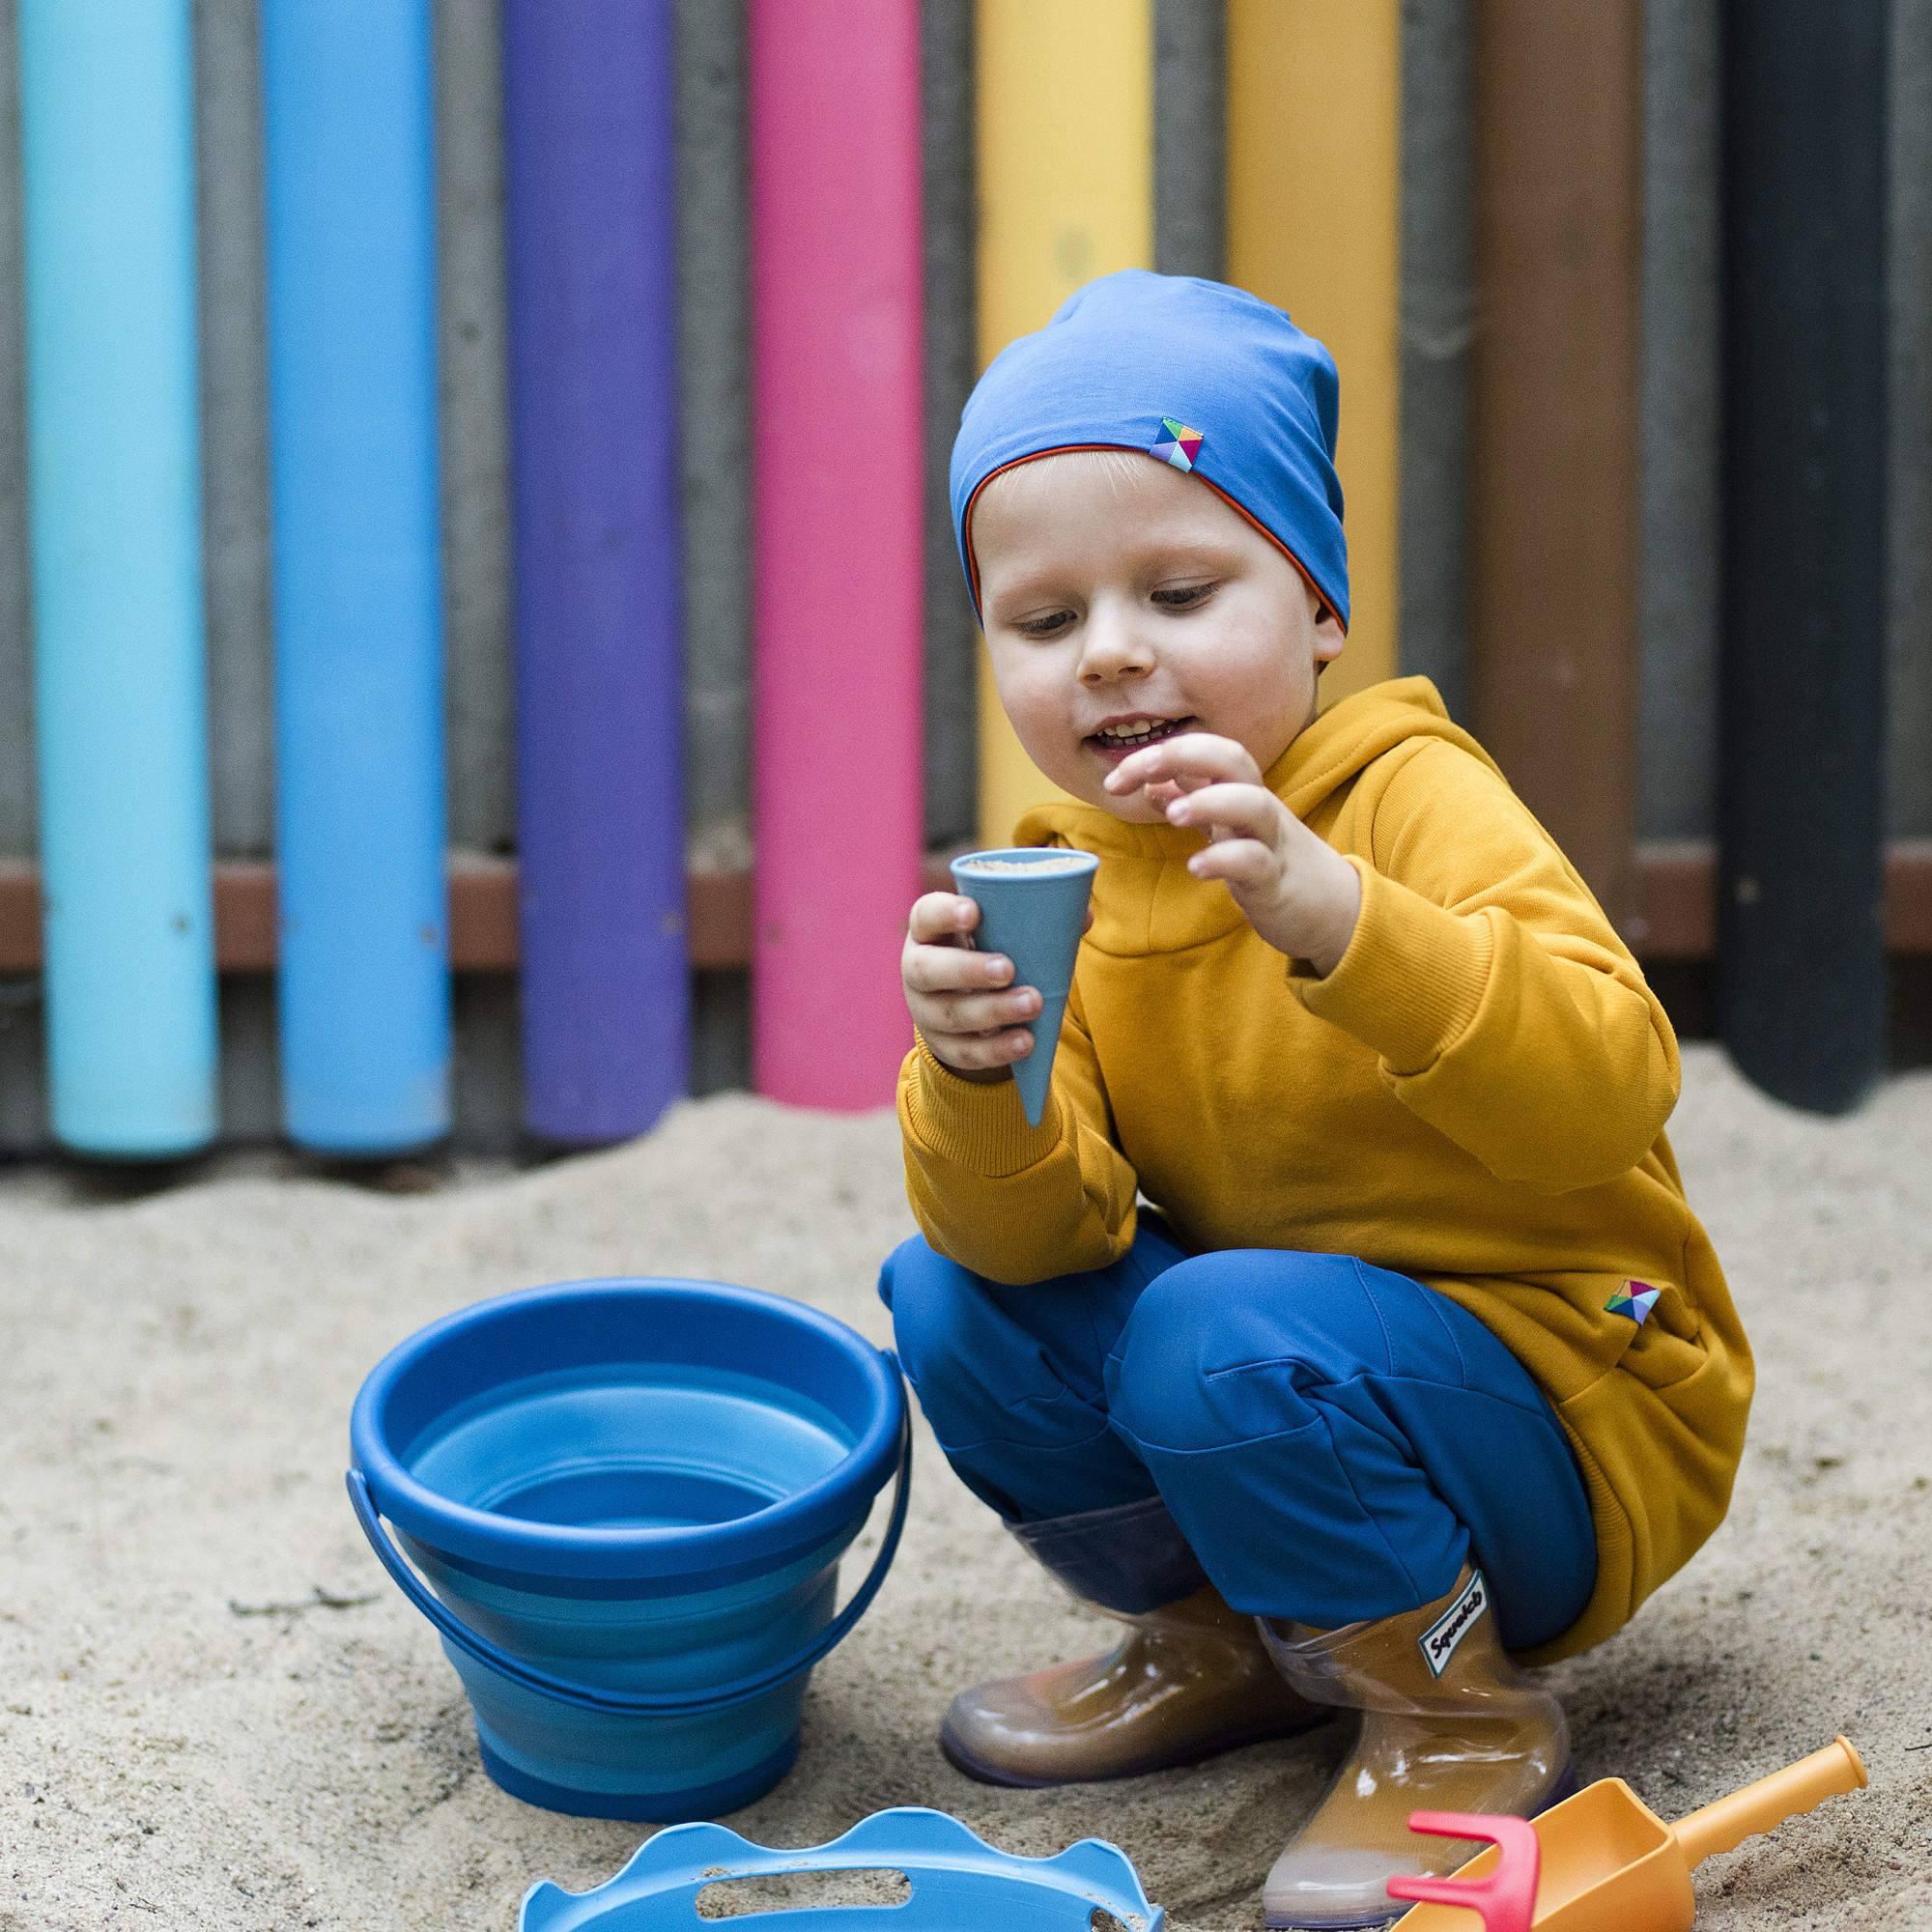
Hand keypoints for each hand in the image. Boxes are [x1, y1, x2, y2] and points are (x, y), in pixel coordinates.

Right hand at [901, 892, 1039, 1080]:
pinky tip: (1025, 1041)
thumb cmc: (989, 952)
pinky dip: (997, 1049)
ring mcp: (926, 1012)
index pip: (925, 916)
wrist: (971, 1005)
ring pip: (950, 1014)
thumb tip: (1083, 914)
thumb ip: (1037, 922)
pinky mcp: (944, 1046)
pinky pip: (966, 1051)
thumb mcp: (1002, 934)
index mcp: (929, 931)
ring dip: (993, 1010)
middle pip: (927, 970)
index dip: (944, 913)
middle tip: (1008, 969)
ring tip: (1033, 1004)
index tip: (974, 911)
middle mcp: (918, 970)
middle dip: (968, 970)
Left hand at [1103, 731, 1361, 972]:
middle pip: (1231, 757)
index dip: (1158, 754)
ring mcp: (1271, 841)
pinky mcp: (1277, 881)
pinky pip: (1254, 862)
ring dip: (1209, 802)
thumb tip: (1150, 783)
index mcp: (1240, 792)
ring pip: (1251, 804)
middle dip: (1181, 754)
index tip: (1114, 779)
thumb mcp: (1227, 828)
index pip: (1202, 751)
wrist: (1332, 909)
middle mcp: (1258, 807)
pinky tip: (1196, 868)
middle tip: (1136, 774)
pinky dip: (1223, 860)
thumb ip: (1191, 802)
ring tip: (1173, 816)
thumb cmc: (1272, 862)